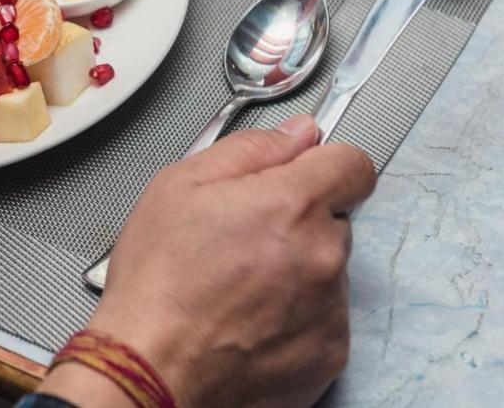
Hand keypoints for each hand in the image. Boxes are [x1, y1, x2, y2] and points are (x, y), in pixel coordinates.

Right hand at [40, 116, 375, 407]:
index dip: (325, 163)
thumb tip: (295, 135)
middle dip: (296, 222)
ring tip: (238, 286)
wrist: (151, 367)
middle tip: (242, 239)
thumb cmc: (158, 282)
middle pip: (333, 220)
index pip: (352, 164)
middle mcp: (323, 255)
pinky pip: (324, 318)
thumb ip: (249, 149)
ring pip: (327, 270)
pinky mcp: (329, 354)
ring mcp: (331, 309)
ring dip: (296, 270)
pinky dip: (295, 315)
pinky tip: (248, 318)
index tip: (306, 173)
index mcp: (291, 205)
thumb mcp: (179, 185)